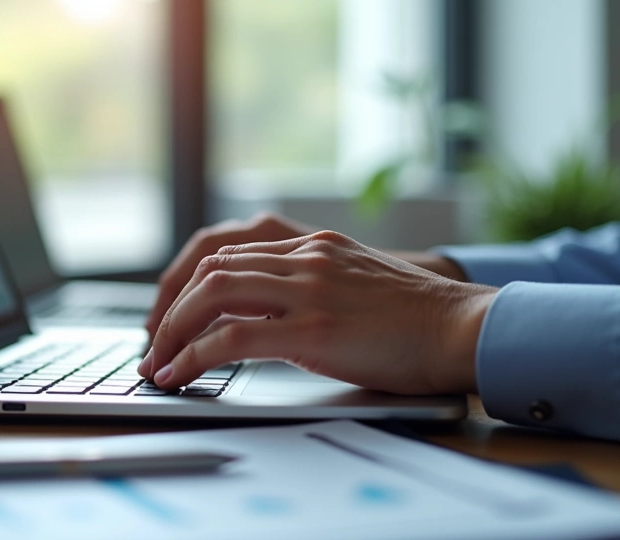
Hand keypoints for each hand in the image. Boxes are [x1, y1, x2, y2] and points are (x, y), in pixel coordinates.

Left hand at [138, 231, 496, 394]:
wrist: (464, 328)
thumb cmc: (418, 320)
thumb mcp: (357, 287)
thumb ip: (313, 289)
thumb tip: (269, 318)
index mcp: (315, 246)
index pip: (230, 253)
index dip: (190, 285)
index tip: (173, 315)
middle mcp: (306, 257)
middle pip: (211, 268)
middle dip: (171, 307)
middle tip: (155, 342)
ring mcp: (308, 287)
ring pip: (212, 295)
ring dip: (173, 331)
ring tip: (159, 361)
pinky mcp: (312, 326)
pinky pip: (230, 337)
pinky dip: (194, 356)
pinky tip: (181, 373)